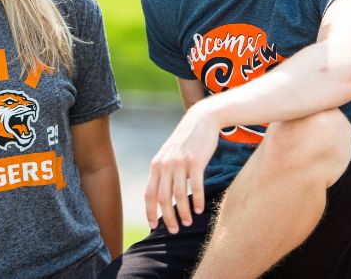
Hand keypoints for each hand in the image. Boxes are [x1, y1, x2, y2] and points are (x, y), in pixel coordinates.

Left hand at [145, 103, 218, 231]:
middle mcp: (165, 165)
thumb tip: (162, 192)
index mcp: (156, 165)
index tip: (153, 226)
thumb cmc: (187, 140)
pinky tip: (200, 210)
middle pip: (162, 198)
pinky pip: (196, 186)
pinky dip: (197, 200)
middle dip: (166, 218)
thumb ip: (164, 171)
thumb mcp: (170, 154)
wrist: (202, 120)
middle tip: (173, 230)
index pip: (149, 194)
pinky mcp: (196, 161)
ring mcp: (180, 163)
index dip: (150, 212)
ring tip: (188, 223)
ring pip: (179, 194)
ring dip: (183, 212)